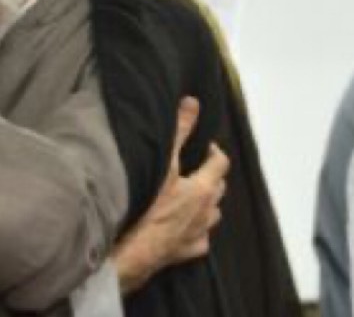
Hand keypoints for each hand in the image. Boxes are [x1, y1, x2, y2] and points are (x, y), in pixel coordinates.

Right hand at [112, 97, 229, 294]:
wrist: (133, 248)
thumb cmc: (147, 204)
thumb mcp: (163, 161)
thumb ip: (179, 130)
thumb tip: (193, 103)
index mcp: (204, 187)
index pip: (221, 162)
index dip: (213, 151)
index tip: (203, 145)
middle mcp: (208, 211)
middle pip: (219, 188)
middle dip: (211, 175)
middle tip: (193, 167)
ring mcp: (199, 233)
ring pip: (212, 214)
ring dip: (206, 203)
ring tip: (190, 196)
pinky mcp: (187, 252)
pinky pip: (200, 238)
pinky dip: (197, 230)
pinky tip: (186, 227)